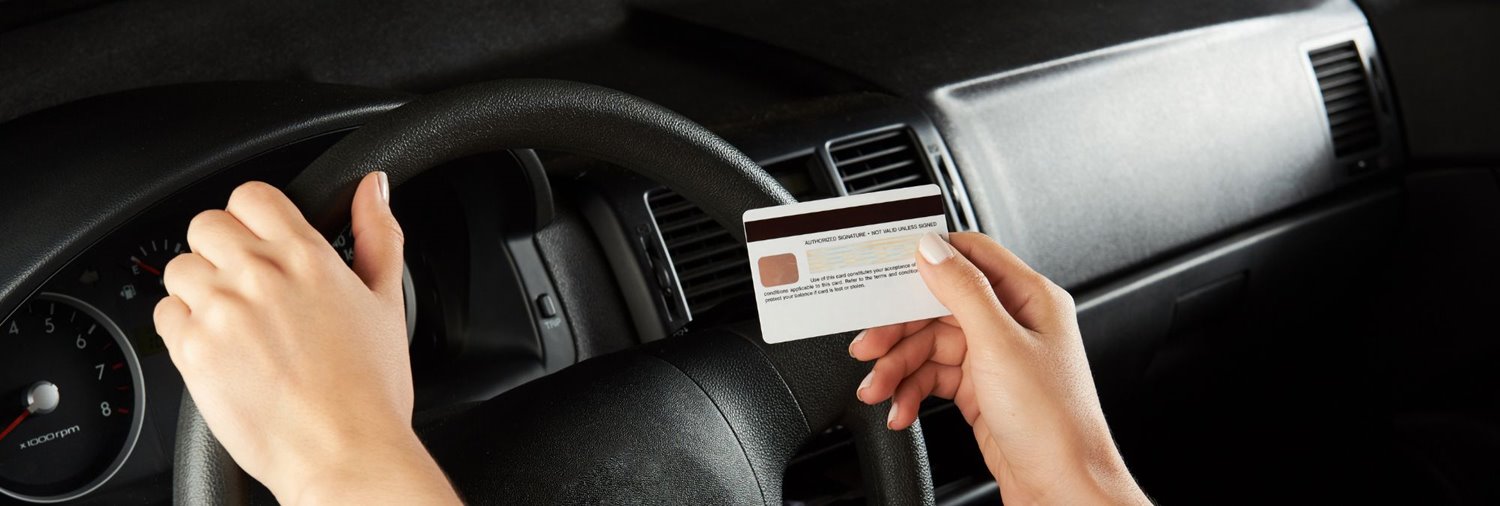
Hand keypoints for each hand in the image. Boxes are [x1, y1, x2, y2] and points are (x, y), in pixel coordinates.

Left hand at [155, 173, 458, 503]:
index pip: (251, 196)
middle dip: (221, 251)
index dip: (253, 217)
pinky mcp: (192, 350)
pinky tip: (222, 351)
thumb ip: (378, 235)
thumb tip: (375, 188)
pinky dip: (184, 329)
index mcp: (306, 256)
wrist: (343, 452)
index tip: (261, 242)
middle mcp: (258, 275)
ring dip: (199, 290)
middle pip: (205, 225)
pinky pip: (164, 316)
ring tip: (234, 325)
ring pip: (179, 269)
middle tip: (246, 287)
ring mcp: (220, 311)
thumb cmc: (370, 390)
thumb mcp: (388, 302)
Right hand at [849, 232, 1148, 504]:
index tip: (885, 272)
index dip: (926, 259)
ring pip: (930, 347)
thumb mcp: (1000, 345)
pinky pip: (934, 379)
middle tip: (868, 347)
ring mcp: (996, 359)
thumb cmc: (1054, 423)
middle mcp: (1013, 324)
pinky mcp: (981, 391)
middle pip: (939, 307)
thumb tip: (931, 248)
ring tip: (878, 391)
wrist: (1062, 490)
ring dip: (899, 369)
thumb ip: (962, 291)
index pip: (970, 256)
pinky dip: (912, 393)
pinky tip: (901, 410)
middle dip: (899, 330)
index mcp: (1029, 298)